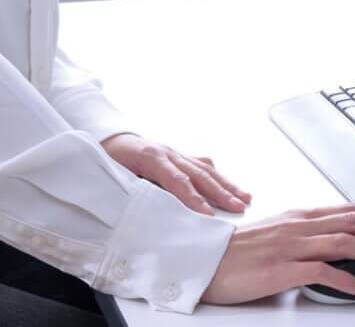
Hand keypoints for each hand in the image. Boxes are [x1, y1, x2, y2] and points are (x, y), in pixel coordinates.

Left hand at [101, 133, 251, 214]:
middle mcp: (168, 153)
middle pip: (198, 174)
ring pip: (206, 169)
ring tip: (245, 198)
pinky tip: (231, 187)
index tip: (208, 215)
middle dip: (220, 193)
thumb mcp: (116, 176)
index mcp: (151, 157)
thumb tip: (150, 211)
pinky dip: (219, 177)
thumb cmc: (111, 160)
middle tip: (238, 208)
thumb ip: (134, 191)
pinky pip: (203, 165)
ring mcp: (176, 153)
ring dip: (227, 185)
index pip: (177, 181)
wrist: (109, 139)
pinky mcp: (180, 156)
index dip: (193, 198)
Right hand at [200, 205, 354, 304]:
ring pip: (344, 242)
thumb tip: (335, 242)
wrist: (204, 261)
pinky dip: (344, 278)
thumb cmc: (237, 252)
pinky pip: (319, 272)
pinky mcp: (281, 269)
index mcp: (299, 217)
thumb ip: (305, 235)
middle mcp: (299, 226)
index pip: (348, 211)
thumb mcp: (276, 234)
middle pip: (353, 222)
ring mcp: (290, 247)